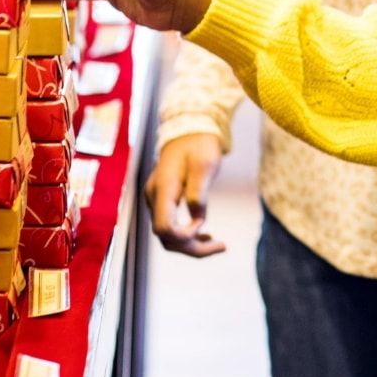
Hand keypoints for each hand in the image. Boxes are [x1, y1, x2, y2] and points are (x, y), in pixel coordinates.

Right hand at [144, 135, 226, 257]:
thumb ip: (198, 194)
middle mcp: (154, 197)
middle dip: (192, 247)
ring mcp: (157, 199)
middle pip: (166, 237)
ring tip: (217, 245)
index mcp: (163, 188)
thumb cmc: (199, 144)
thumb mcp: (205, 165)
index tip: (205, 226)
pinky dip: (187, 235)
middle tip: (222, 246)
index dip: (184, 236)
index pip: (164, 228)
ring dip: (191, 244)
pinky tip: (205, 236)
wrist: (190, 129)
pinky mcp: (163, 200)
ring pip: (168, 235)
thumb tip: (197, 222)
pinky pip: (170, 225)